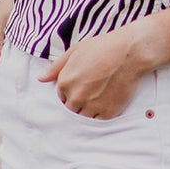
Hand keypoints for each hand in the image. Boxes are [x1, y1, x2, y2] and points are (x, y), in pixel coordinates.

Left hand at [36, 21, 159, 119]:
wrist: (128, 53)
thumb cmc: (102, 48)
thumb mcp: (75, 51)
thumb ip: (56, 68)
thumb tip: (41, 78)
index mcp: (65, 83)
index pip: (62, 96)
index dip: (73, 90)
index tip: (85, 83)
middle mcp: (76, 97)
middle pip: (72, 108)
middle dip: (80, 101)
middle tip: (94, 89)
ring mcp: (92, 106)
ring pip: (84, 116)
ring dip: (90, 109)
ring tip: (102, 94)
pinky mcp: (107, 112)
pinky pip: (99, 120)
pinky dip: (102, 112)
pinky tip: (109, 98)